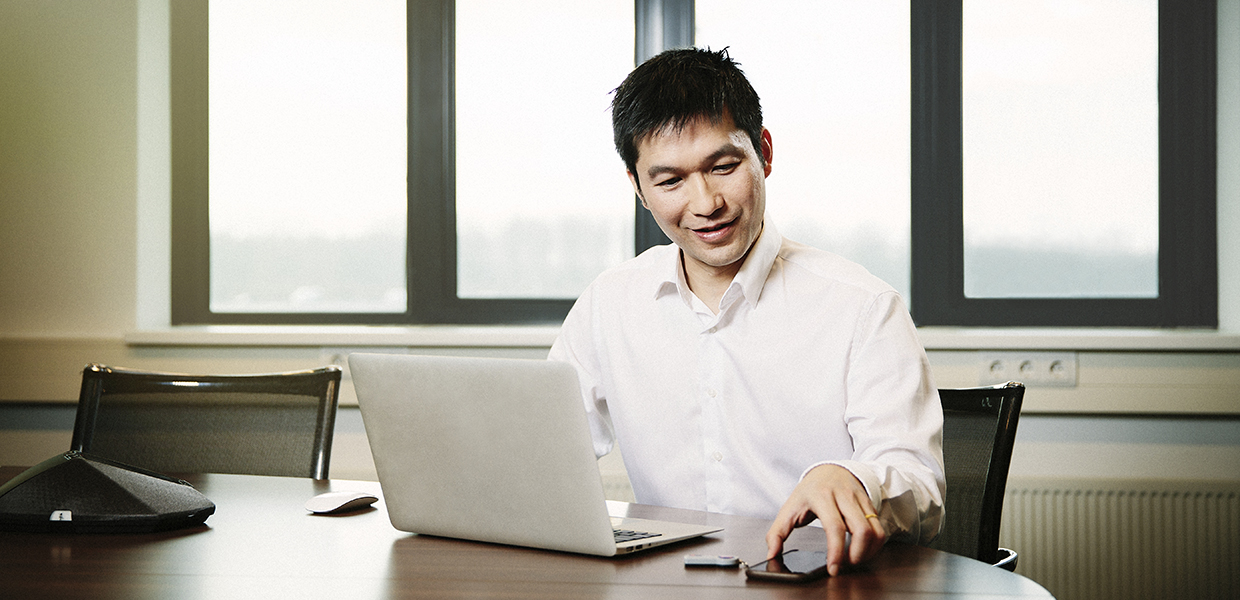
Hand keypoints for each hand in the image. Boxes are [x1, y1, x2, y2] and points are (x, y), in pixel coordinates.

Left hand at [765, 464, 886, 575]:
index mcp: (821, 496)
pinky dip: (874, 544)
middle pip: (861, 530)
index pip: (834, 527)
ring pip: (875, 530)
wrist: (829, 470)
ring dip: (868, 551)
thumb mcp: (789, 508)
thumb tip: (772, 552)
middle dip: (857, 555)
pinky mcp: (870, 504)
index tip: (834, 568)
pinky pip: (879, 528)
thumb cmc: (809, 491)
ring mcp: (859, 499)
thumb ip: (777, 532)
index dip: (836, 551)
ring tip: (854, 559)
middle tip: (845, 565)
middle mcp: (843, 496)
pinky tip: (863, 550)